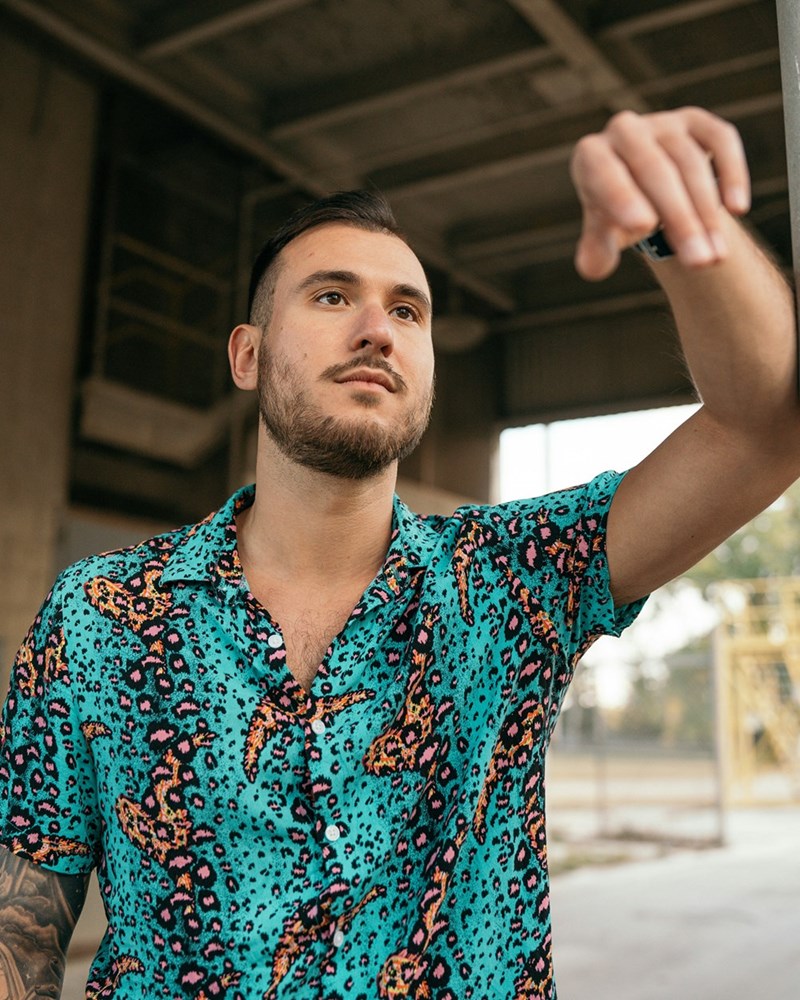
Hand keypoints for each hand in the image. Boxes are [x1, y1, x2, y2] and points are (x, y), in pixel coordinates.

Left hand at [570, 107, 750, 279]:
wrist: (644, 187)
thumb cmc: (617, 215)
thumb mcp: (604, 234)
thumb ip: (596, 249)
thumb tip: (592, 268)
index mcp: (591, 156)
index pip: (603, 172)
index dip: (623, 196)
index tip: (644, 226)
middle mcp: (625, 130)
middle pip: (655, 171)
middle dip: (681, 220)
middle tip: (698, 262)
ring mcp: (662, 123)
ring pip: (690, 162)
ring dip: (707, 212)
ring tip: (715, 257)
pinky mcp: (697, 122)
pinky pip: (721, 140)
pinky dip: (731, 173)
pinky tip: (737, 209)